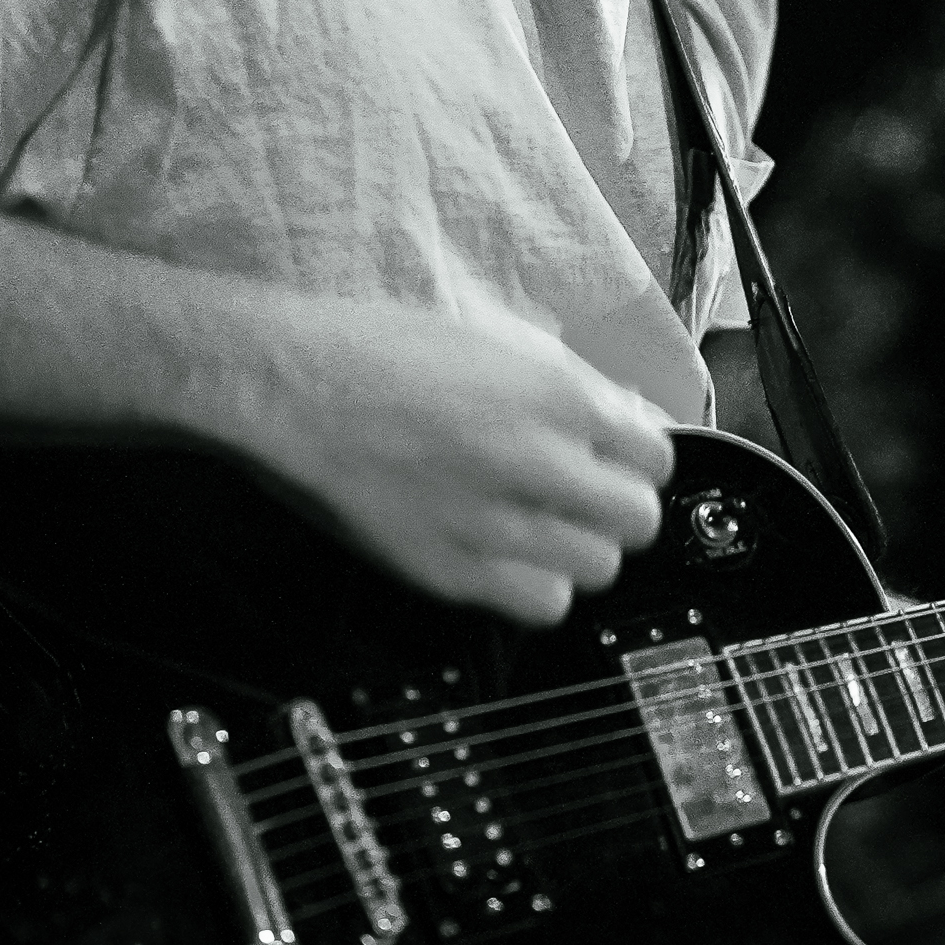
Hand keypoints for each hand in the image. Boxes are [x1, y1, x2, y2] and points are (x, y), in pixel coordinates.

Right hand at [226, 292, 674, 627]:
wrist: (288, 386)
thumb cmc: (377, 347)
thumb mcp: (490, 340)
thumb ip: (566, 385)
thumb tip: (622, 417)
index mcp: (556, 394)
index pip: (656, 452)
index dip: (636, 456)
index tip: (614, 456)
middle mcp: (539, 463)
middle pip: (638, 518)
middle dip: (617, 504)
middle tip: (583, 493)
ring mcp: (496, 525)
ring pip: (599, 567)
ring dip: (580, 546)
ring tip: (541, 526)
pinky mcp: (452, 572)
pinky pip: (542, 604)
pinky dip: (538, 586)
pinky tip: (509, 557)